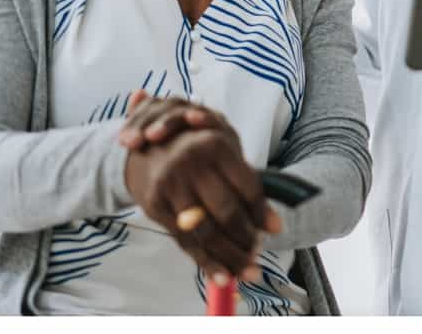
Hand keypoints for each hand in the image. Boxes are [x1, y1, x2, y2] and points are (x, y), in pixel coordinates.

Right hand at [120, 94, 279, 282]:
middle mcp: (191, 163)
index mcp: (215, 145)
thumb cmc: (197, 153)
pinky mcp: (156, 206)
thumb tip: (274, 226)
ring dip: (230, 257)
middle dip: (247, 239)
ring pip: (206, 231)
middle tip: (258, 254)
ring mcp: (171, 186)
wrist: (147, 147)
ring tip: (247, 271)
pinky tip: (222, 275)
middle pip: (227, 211)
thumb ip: (247, 185)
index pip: (248, 187)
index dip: (262, 213)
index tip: (274, 230)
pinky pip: (185, 241)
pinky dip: (206, 262)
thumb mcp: (224, 155)